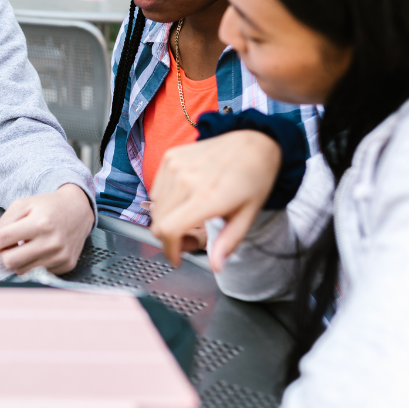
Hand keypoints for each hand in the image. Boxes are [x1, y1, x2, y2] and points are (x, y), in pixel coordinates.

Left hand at [0, 184, 94, 274]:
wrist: (78, 210)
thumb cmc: (49, 206)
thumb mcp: (24, 203)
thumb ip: (5, 221)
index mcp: (40, 223)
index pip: (5, 238)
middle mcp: (51, 241)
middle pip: (11, 260)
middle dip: (3, 254)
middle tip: (7, 245)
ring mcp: (60, 256)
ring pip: (22, 270)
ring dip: (17, 260)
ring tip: (25, 245)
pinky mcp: (65, 265)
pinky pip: (37, 272)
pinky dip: (32, 263)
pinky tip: (38, 250)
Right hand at [149, 130, 280, 271]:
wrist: (252, 141)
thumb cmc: (254, 178)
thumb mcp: (247, 215)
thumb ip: (228, 243)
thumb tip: (215, 266)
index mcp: (206, 197)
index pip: (168, 230)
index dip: (169, 250)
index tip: (177, 258)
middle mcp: (185, 180)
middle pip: (158, 222)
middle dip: (170, 238)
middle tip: (190, 237)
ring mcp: (174, 166)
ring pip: (155, 207)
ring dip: (166, 219)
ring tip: (188, 217)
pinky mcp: (170, 157)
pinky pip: (156, 189)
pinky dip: (165, 201)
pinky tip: (184, 199)